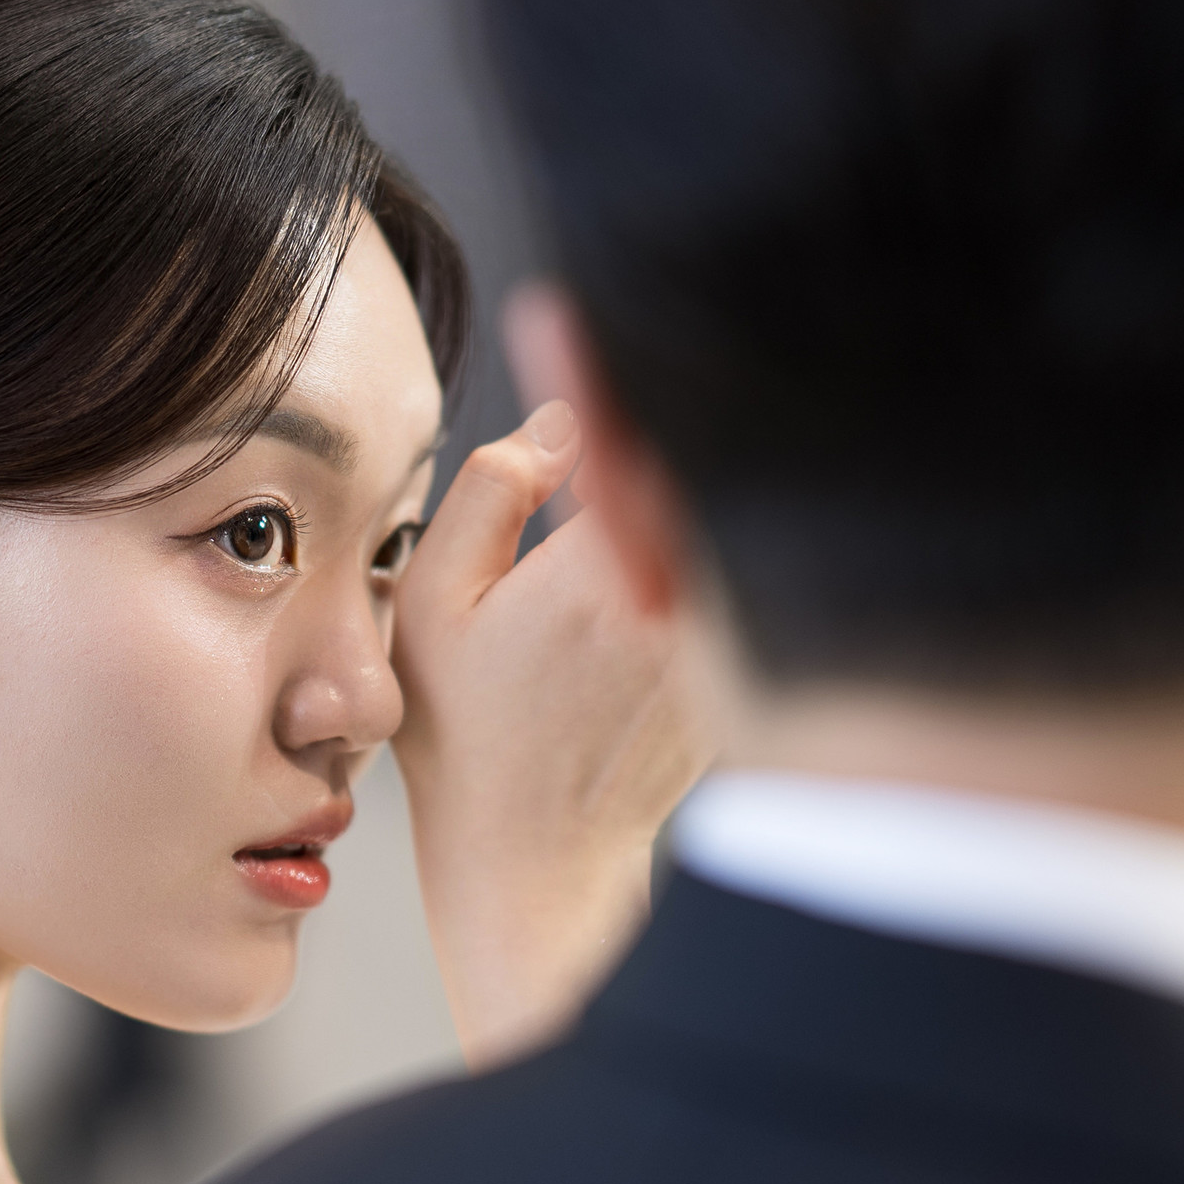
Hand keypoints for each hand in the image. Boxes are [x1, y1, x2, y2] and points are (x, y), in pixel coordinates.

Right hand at [393, 402, 709, 1066]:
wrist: (536, 856)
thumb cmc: (469, 738)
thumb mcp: (433, 603)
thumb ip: (490, 492)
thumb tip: (563, 420)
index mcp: (605, 569)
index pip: (649, 431)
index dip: (625, 372)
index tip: (595, 327)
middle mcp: (685, 600)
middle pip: (711, 468)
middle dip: (684, 421)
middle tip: (653, 390)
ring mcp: (727, 639)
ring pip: (736, 522)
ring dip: (702, 489)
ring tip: (650, 473)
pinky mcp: (751, 667)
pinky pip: (747, 580)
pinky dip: (720, 552)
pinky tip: (670, 568)